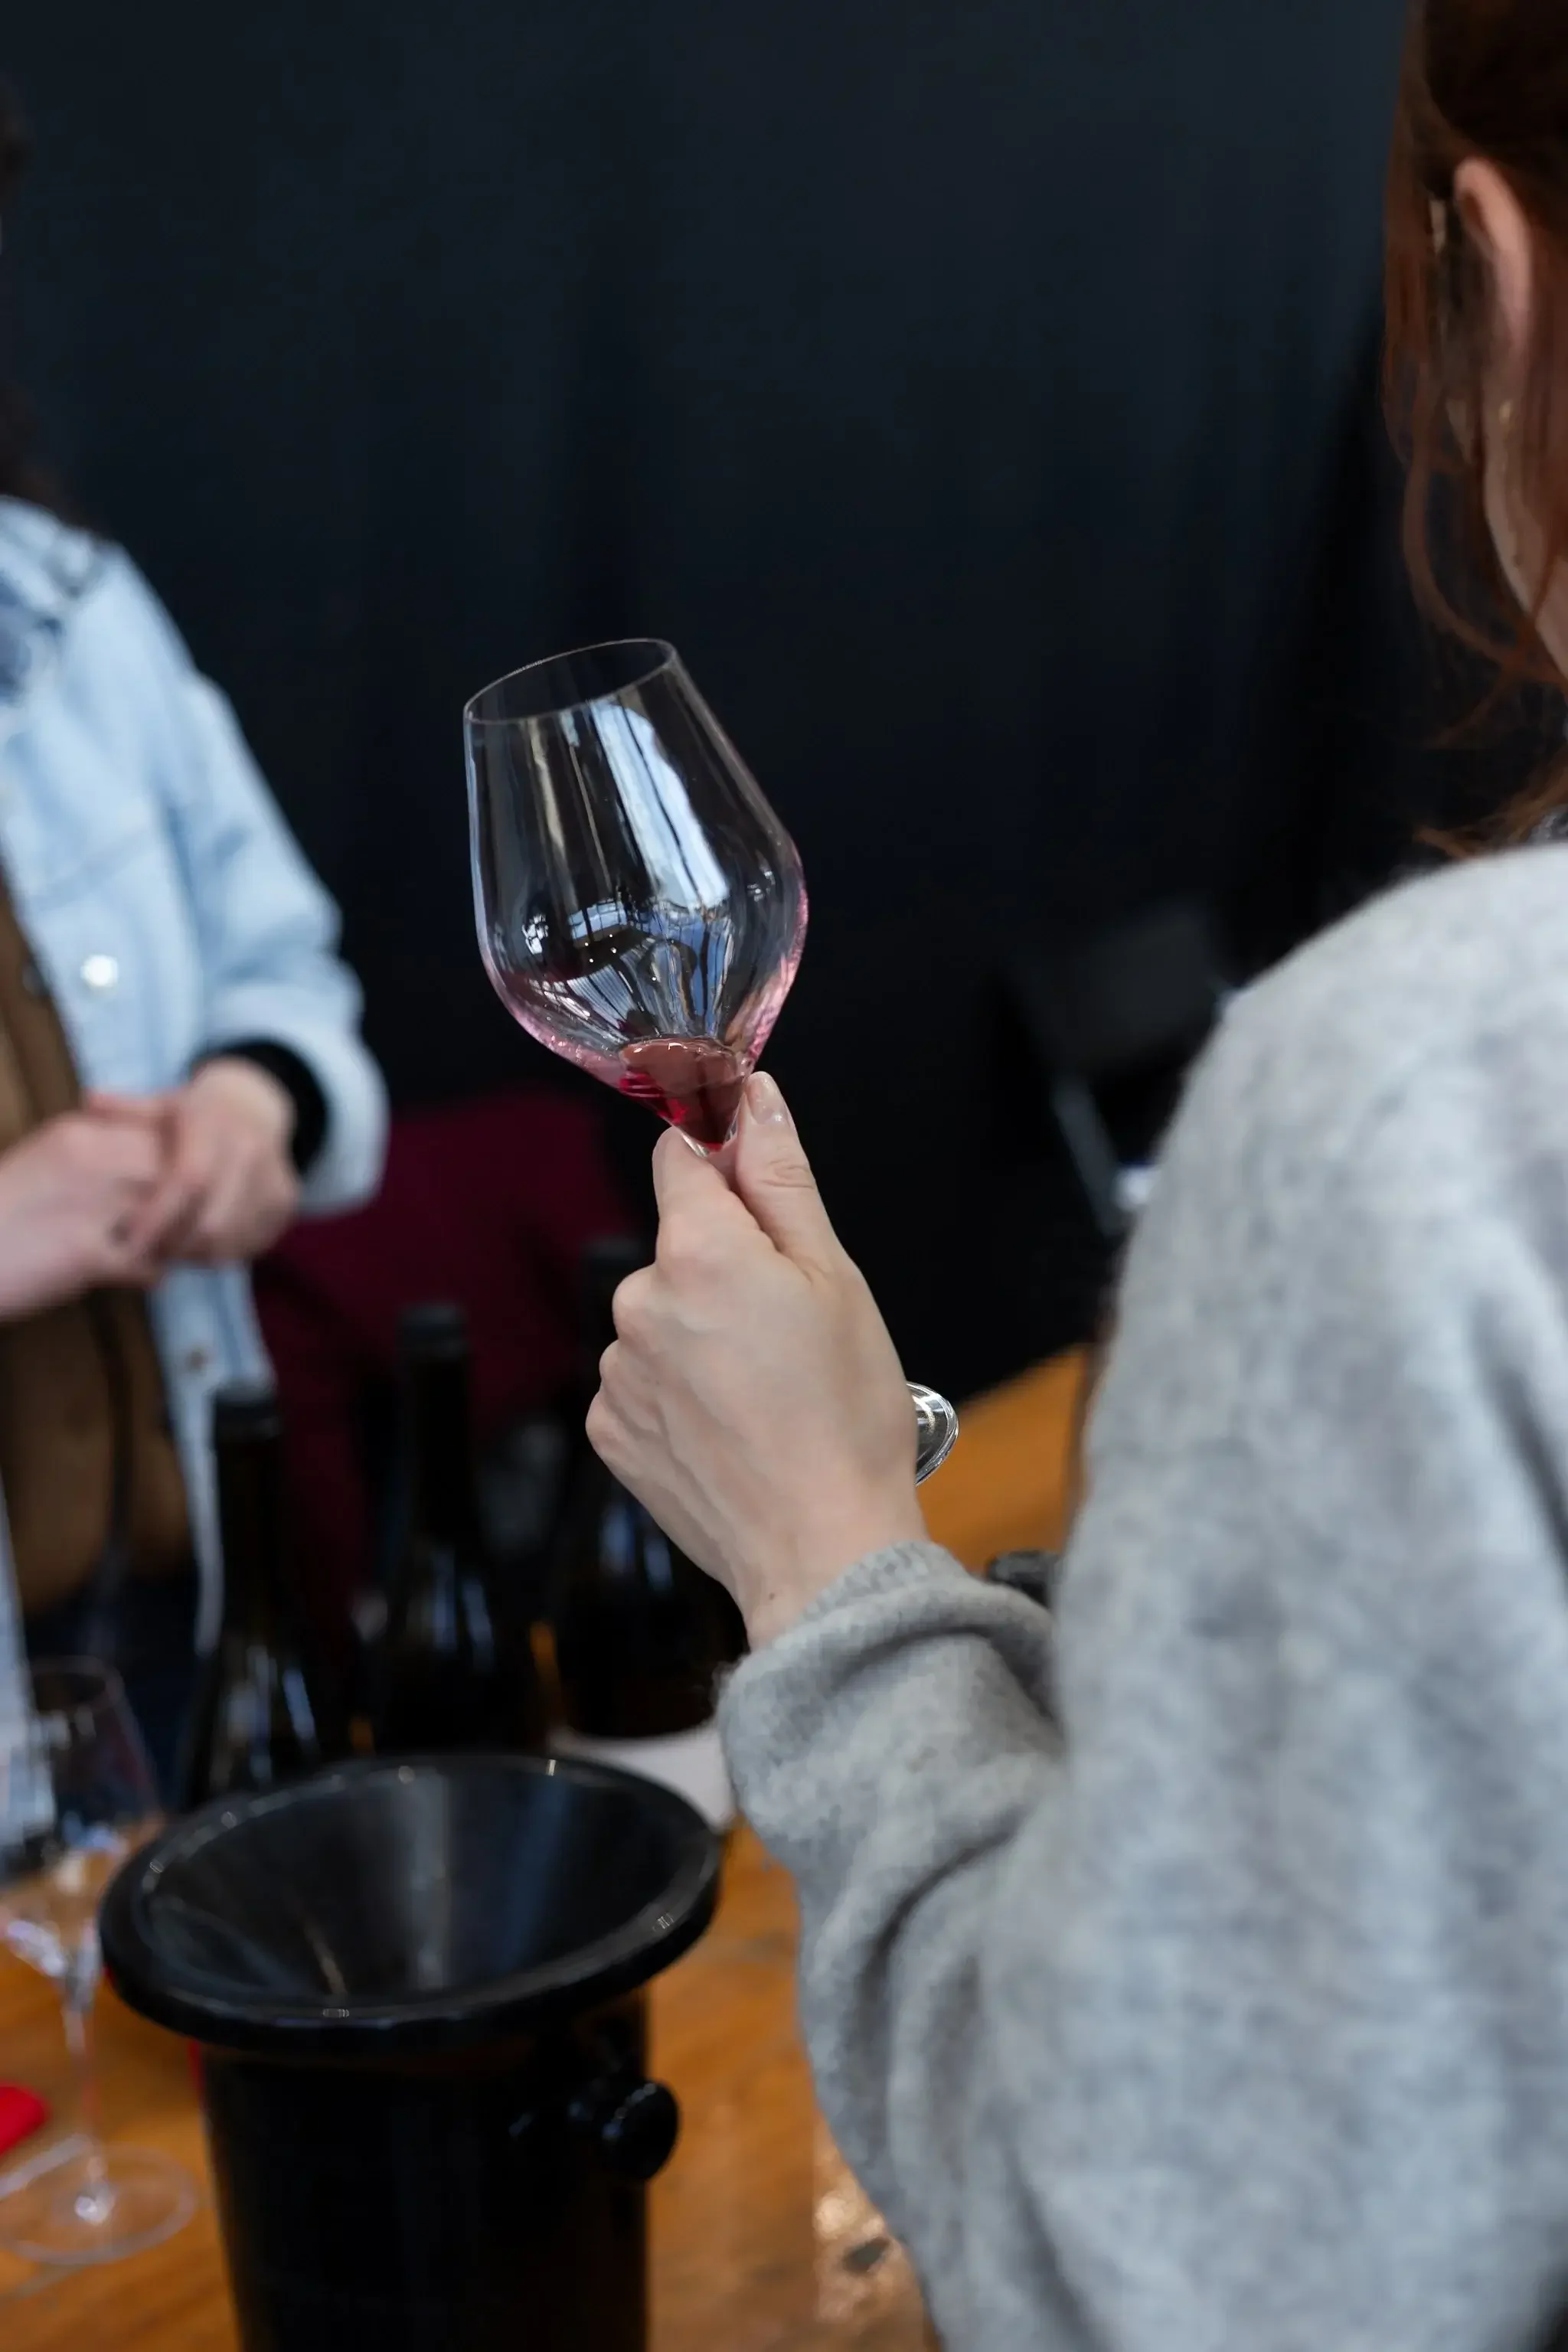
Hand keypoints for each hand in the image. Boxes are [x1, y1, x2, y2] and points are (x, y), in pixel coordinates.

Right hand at [0, 1110, 166, 1318]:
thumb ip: (94, 1157)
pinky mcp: (84, 1252)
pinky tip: (140, 1278)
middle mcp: (89, 1161)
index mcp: (79, 1134)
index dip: (182, 1166)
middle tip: (184, 1228)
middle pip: (176, 1171)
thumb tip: (150, 1163)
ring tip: (165, 1252)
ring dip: (177, 1239)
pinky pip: (148, 1263)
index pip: (163, 1135)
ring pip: (172, 1217)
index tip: (181, 1192)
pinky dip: (151, 1274)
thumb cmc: (1, 1216)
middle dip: (189, 1203)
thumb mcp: (46, 1165)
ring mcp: (89, 1206)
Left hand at [91, 1057, 300, 1268]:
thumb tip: (90, 1102)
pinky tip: (195, 1244)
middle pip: (214, 1222)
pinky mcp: (286, 1203)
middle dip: (173, 1247)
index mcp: (216, 1123)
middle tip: (142, 1255)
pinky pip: (250, 1246)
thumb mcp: (161, 1104)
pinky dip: (218, 1254)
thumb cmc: (194, 1113)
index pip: (190, 1180)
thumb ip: (126, 1109)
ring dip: (194, 1255)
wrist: (256, 1107)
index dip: (159, 1216)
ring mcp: (275, 1179)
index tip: (129, 1240)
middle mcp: (252, 1151)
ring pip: (232, 1242)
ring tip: (166, 1249)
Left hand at [589, 1074, 925, 1646]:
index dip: (724, 1165)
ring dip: (702, 1337)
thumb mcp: (834, 1279)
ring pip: (662, 1319)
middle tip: (792, 1329)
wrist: (820, 1550)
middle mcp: (637, 1305)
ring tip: (766, 1394)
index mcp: (697, 1253)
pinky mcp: (609, 1430)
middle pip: (679, 1248)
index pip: (682, 1159)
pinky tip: (734, 1427)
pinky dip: (682, 1394)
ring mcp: (616, 1372)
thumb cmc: (844, 1417)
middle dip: (727, 1270)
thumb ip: (780, 1178)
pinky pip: (643, 1382)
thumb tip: (751, 1098)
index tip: (758, 1191)